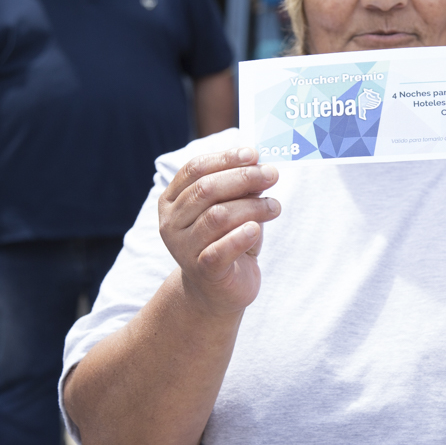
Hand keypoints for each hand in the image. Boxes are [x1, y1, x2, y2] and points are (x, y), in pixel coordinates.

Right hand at [158, 147, 279, 316]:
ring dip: (252, 206)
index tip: (254, 154)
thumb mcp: (232, 208)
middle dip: (243, 178)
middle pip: (206, 189)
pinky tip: (256, 230)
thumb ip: (241, 188)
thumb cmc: (226, 240)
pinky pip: (221, 249)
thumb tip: (261, 165)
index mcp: (172, 200)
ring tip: (274, 206)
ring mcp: (183, 248)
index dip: (225, 158)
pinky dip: (241, 236)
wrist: (217, 290)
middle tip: (272, 174)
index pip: (195, 169)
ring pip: (218, 216)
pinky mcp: (202, 271)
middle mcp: (171, 223)